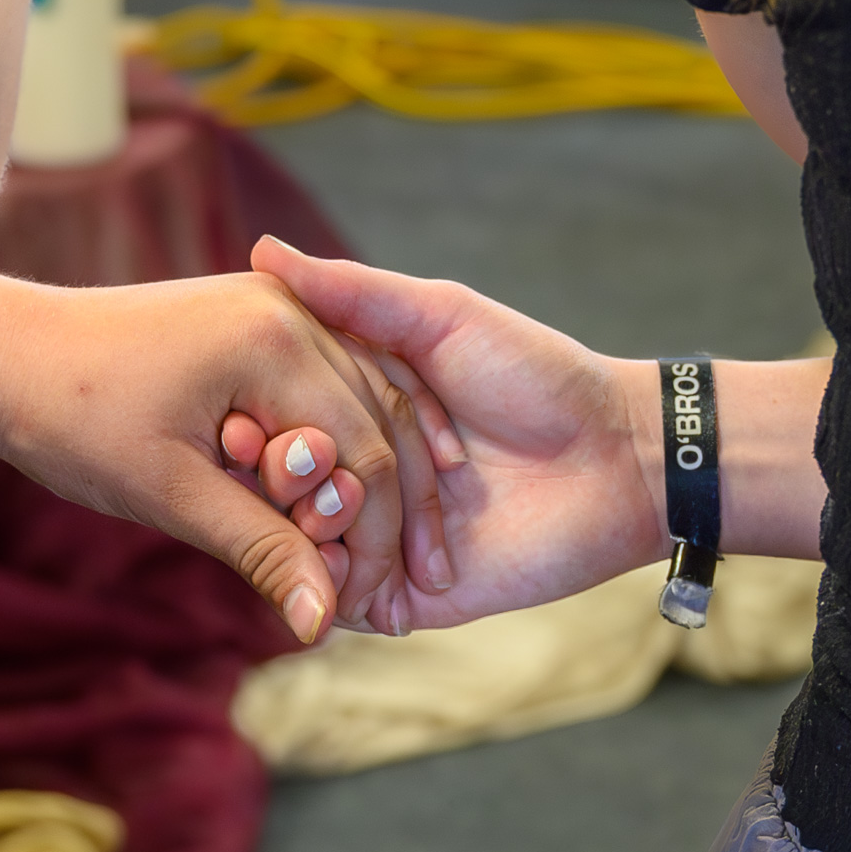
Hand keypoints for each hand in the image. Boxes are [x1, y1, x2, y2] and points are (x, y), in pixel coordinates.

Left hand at [0, 264, 445, 641]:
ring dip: (383, 472)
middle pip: (384, 419)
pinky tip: (360, 484)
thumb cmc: (72, 421)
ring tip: (394, 550)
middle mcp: (294, 309)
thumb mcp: (170, 493)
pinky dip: (353, 434)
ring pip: (372, 395)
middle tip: (404, 588)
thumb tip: (324, 624)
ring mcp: (282, 304)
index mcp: (275, 342)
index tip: (370, 607)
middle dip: (394, 510)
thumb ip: (261, 549)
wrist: (6, 352)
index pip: (366, 451)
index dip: (374, 539)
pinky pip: (335, 378)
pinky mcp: (264, 315)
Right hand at [250, 237, 670, 632]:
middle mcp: (360, 470)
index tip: (235, 419)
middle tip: (303, 463)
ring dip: (302, 530)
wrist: (616, 459)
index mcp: (356, 406)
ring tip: (332, 508)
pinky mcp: (408, 593)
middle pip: (282, 485)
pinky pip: (346, 601)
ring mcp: (380, 534)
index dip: (254, 418)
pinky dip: (331, 584)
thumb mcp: (440, 316)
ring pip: (303, 546)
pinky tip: (339, 561)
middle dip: (280, 477)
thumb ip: (353, 293)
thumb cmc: (535, 375)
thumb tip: (264, 250)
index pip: (276, 416)